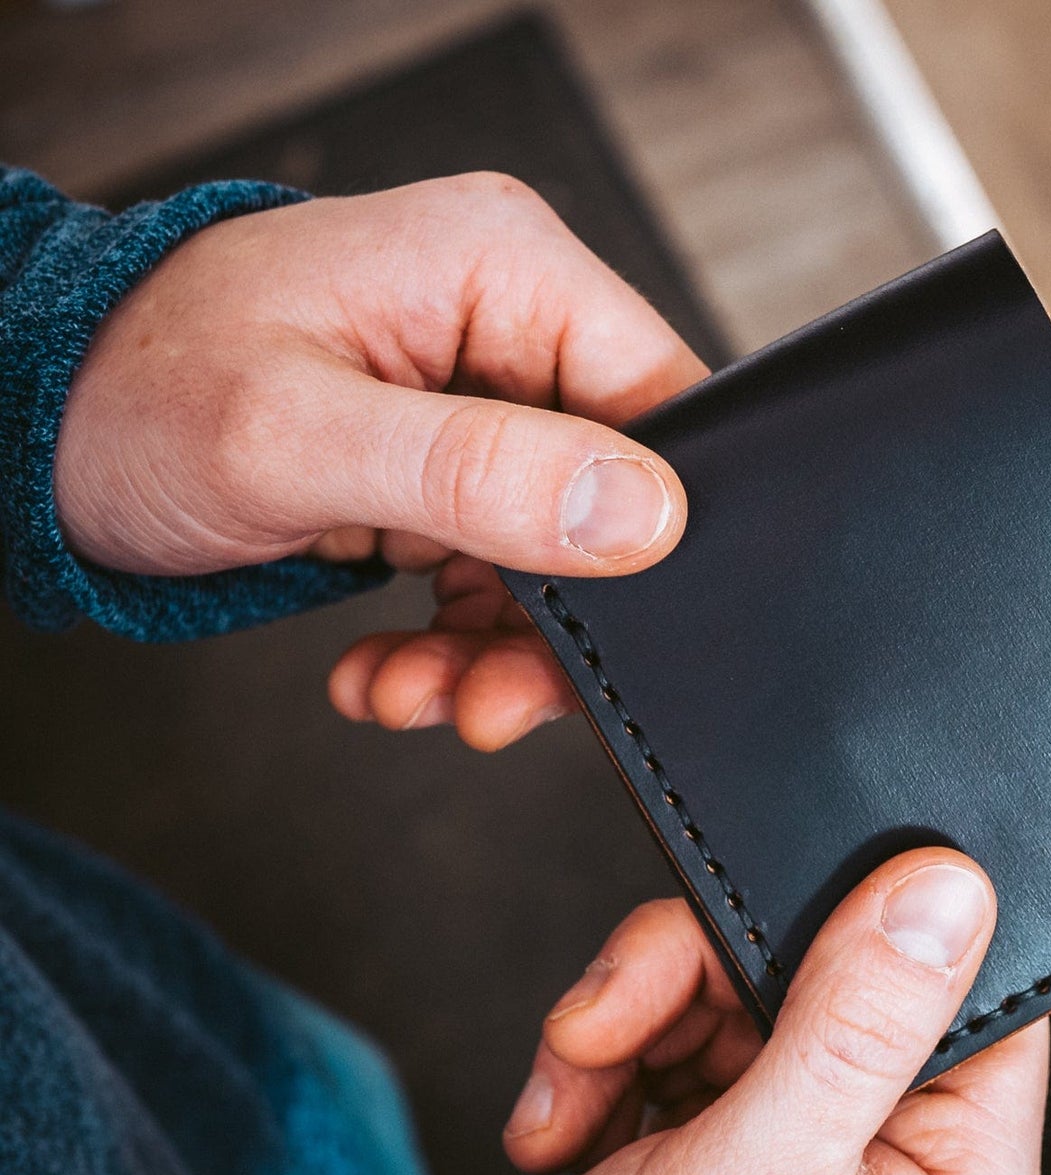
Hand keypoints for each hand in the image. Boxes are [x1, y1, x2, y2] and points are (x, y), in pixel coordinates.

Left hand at [55, 174, 705, 739]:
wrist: (50, 433)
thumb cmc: (140, 390)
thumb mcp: (299, 436)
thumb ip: (475, 471)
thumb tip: (643, 514)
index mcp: (501, 269)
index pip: (661, 399)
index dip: (655, 525)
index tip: (594, 622)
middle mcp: (506, 332)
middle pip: (615, 500)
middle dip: (554, 619)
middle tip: (490, 702)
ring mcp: (479, 408)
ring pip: (558, 561)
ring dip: (493, 652)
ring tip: (409, 694)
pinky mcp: (448, 474)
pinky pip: (496, 578)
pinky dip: (452, 646)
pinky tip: (385, 672)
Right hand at [506, 848, 1048, 1174]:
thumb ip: (850, 1035)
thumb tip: (948, 890)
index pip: (966, 994)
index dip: (876, 931)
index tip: (777, 919)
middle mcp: (903, 1146)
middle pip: (824, 967)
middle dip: (687, 981)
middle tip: (603, 1024)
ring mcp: (820, 1125)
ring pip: (736, 980)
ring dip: (629, 1020)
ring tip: (566, 1103)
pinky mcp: (746, 1111)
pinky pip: (686, 1019)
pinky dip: (611, 1052)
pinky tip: (567, 1120)